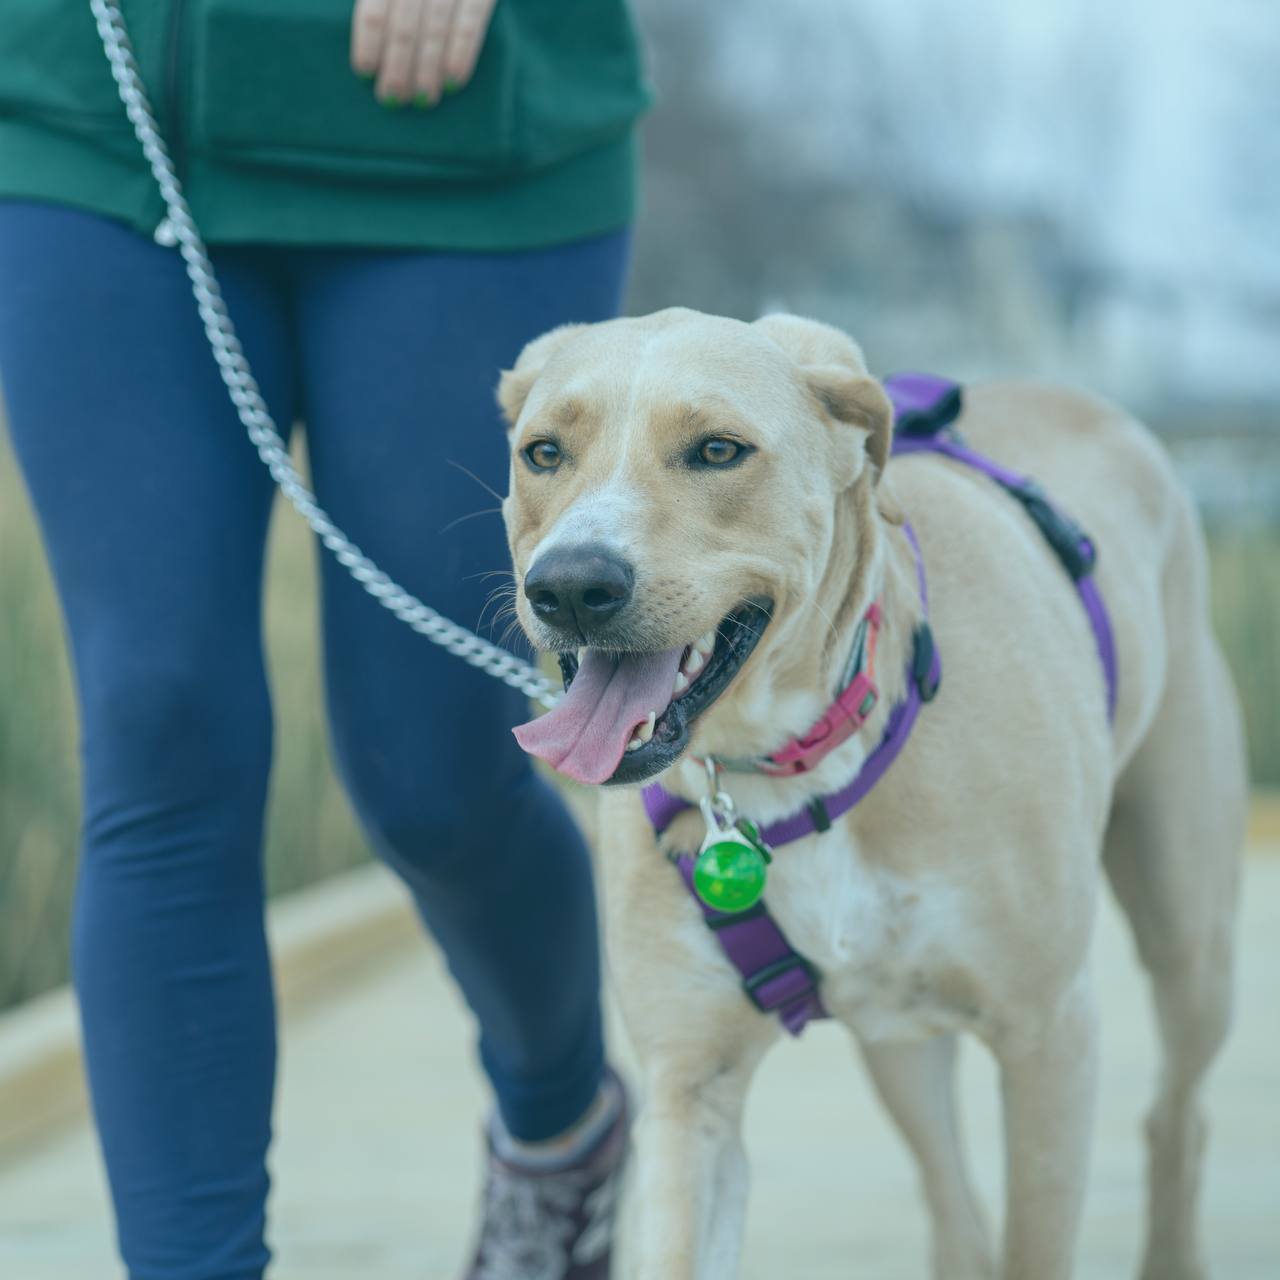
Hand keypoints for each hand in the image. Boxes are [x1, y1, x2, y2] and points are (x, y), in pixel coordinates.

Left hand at [351, 0, 498, 106]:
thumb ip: (379, 4)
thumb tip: (369, 44)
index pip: (374, 11)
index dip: (369, 43)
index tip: (365, 73)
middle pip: (404, 26)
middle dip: (397, 67)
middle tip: (392, 99)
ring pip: (435, 29)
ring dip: (427, 70)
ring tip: (423, 100)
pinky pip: (471, 24)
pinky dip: (462, 54)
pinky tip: (453, 82)